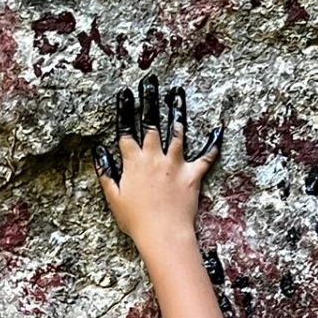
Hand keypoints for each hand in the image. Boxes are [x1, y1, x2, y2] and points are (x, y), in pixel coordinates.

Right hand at [95, 72, 221, 254]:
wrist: (163, 234)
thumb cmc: (136, 220)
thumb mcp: (114, 197)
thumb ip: (106, 172)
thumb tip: (99, 151)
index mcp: (134, 163)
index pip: (127, 131)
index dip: (126, 111)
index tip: (125, 94)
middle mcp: (155, 158)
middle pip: (152, 125)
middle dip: (150, 102)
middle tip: (150, 84)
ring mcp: (175, 165)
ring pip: (177, 133)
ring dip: (177, 112)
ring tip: (177, 94)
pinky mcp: (192, 175)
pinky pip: (205, 157)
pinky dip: (212, 144)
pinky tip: (218, 131)